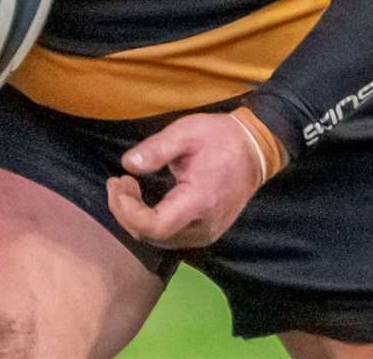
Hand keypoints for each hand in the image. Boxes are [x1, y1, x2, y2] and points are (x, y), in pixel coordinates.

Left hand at [105, 113, 262, 248]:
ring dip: (136, 218)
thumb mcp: (185, 132)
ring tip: (127, 187)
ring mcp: (206, 233)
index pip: (155, 227)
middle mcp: (204, 227)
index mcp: (199, 201)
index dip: (128, 211)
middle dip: (126, 212)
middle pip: (152, 237)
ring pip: (159, 241)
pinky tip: (142, 200)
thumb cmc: (219, 138)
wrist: (254, 149)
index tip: (118, 182)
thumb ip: (156, 149)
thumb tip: (127, 164)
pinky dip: (149, 222)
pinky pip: (170, 236)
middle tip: (118, 182)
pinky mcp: (205, 232)